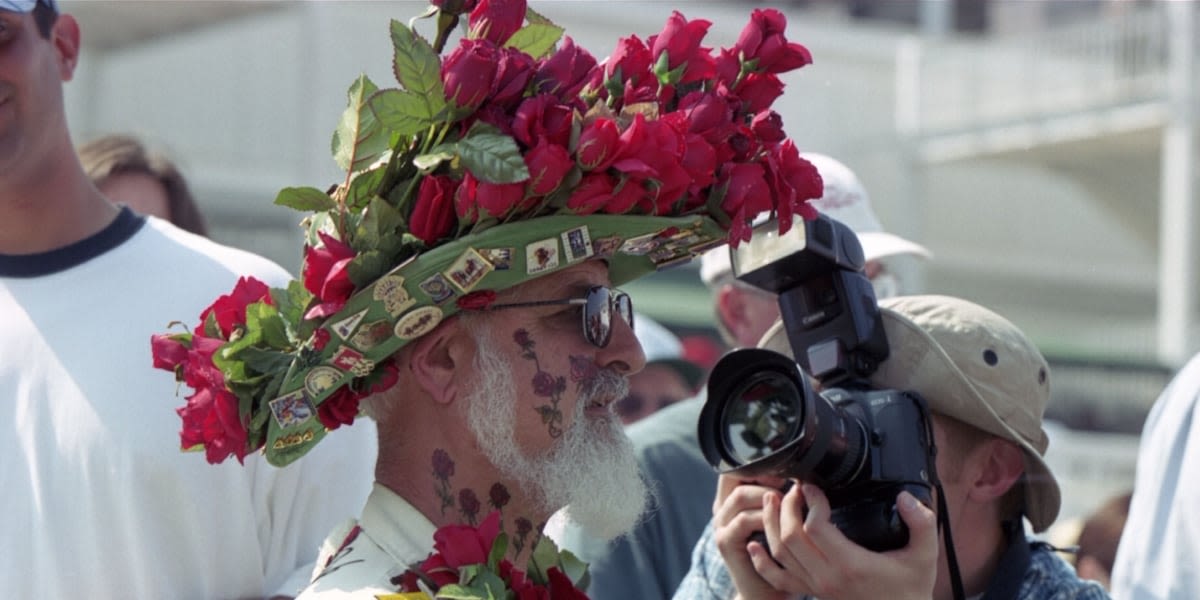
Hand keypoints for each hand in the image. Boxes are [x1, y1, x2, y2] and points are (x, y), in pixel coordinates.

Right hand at [712, 474, 791, 599]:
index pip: (737, 469)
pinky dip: (763, 517)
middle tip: (784, 482)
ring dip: (767, 495)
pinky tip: (781, 522)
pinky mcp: (725, 542)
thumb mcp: (779, 519)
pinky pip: (743, 520)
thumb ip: (780, 497)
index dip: (760, 464)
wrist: (767, 592)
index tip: (785, 470)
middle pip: (733, 476)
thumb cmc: (780, 555)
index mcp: (733, 500)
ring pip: (741, 495)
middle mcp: (722, 509)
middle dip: (762, 475)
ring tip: (787, 502)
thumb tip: (801, 474)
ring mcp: (721, 525)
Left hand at [748, 483, 938, 599]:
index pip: (815, 527)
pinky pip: (778, 579)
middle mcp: (828, 577)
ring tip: (773, 499)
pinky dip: (761, 562)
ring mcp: (816, 587)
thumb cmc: (910, 589)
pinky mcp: (813, 593)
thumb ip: (921, 523)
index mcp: (851, 565)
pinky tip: (753, 545)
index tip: (813, 486)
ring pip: (779, 554)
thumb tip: (906, 497)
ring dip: (770, 524)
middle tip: (793, 488)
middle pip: (790, 537)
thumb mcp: (925, 556)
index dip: (811, 501)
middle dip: (787, 506)